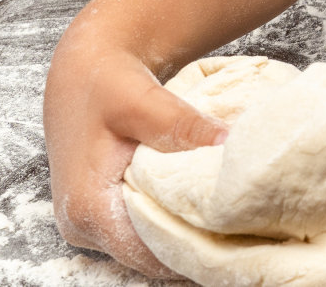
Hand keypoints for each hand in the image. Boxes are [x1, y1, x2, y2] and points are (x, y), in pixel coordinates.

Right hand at [42, 31, 227, 276]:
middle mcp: (82, 226)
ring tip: (228, 224)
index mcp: (88, 206)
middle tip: (243, 232)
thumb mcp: (143, 100)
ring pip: (145, 248)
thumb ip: (182, 126)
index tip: (238, 236)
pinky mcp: (98, 216)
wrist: (85, 69)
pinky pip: (139, 234)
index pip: (149, 253)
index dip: (195, 248)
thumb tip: (228, 143)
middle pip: (148, 257)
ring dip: (182, 237)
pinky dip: (169, 226)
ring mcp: (88, 226)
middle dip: (193, 245)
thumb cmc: (107, 83)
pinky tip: (201, 214)